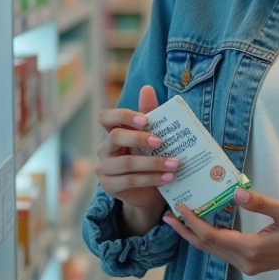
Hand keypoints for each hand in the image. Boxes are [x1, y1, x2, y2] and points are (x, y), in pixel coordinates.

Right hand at [94, 85, 178, 212]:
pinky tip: (168, 177)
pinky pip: (130, 180)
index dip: (123, 116)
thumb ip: (150, 113)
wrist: (150, 191)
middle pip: (116, 137)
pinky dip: (152, 178)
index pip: (105, 117)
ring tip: (175, 164)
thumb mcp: (152, 136)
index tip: (145, 120)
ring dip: (153, 163)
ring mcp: (103, 169)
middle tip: (161, 142)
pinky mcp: (109, 186)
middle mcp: (104, 149)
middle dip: (139, 138)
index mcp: (112, 132)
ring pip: (126, 163)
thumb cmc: (150, 158)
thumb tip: (147, 88)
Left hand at [162, 188, 278, 275]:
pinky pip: (224, 251)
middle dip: (186, 231)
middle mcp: (247, 261)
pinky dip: (210, 239)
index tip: (179, 208)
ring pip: (214, 251)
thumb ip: (260, 202)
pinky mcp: (253, 264)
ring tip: (180, 219)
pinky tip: (205, 226)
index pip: (212, 236)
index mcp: (253, 249)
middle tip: (167, 215)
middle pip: (207, 247)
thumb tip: (236, 192)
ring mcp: (249, 265)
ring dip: (196, 235)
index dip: (193, 222)